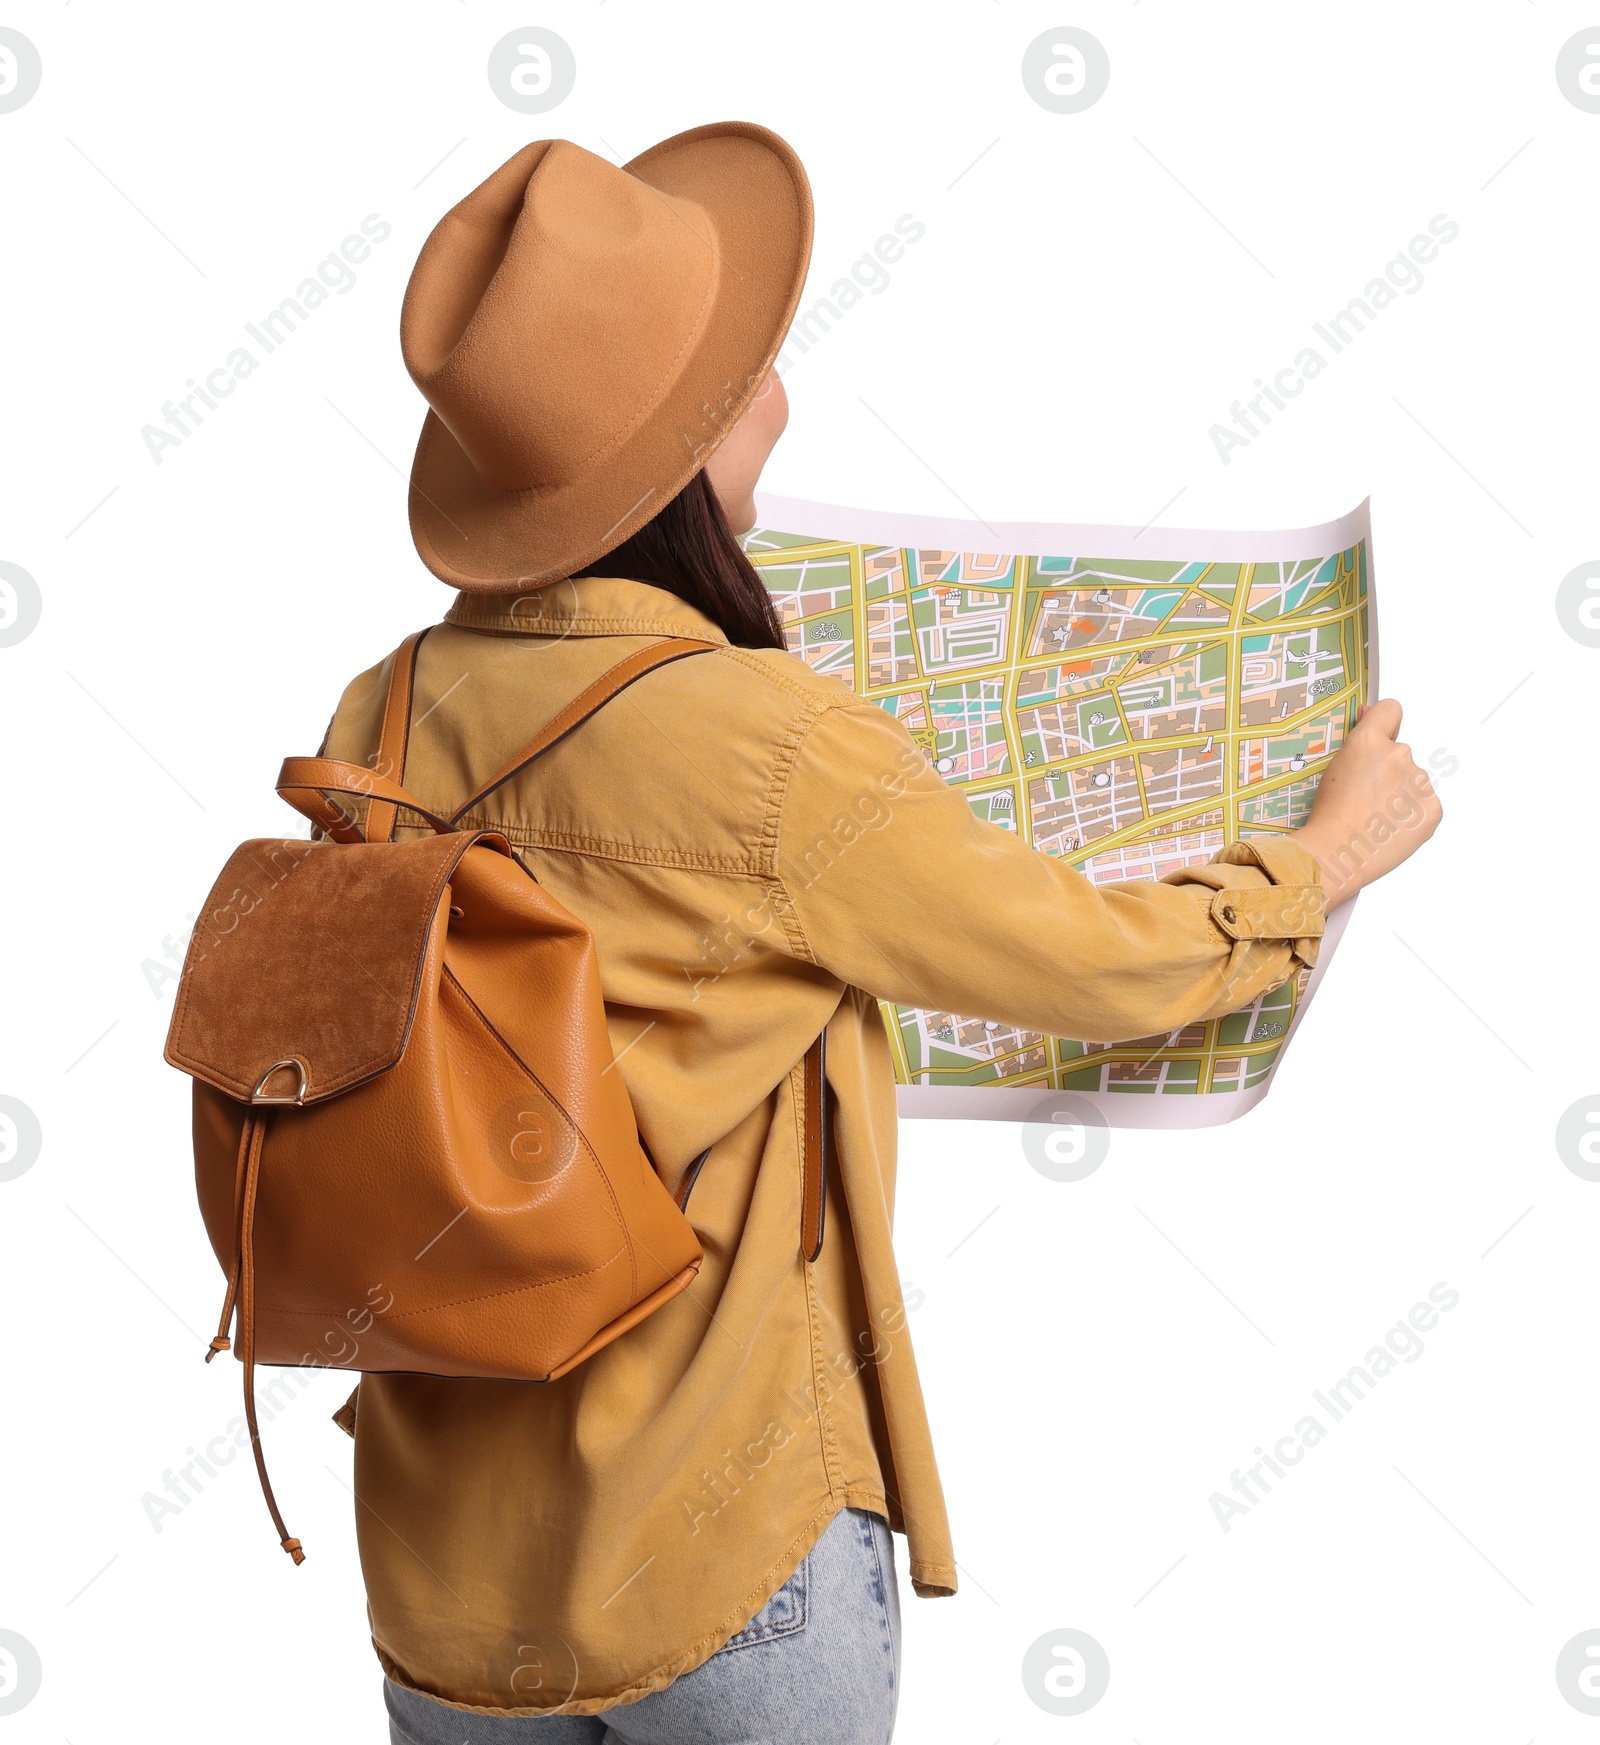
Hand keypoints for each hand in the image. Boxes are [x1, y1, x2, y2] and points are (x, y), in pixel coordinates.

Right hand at [1290, 699, 1441, 908]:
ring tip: (1374, 819)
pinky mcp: (1433, 809)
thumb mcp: (1331, 769)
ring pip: (1413, 782)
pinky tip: (1390, 829)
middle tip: (1364, 798)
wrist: (1334, 855)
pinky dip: (1411, 816)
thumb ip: (1356, 742)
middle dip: (1387, 771)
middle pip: (1399, 753)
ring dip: (1400, 795)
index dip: (1383, 723)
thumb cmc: (1326, 816)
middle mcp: (1399, 754)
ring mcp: (1419, 782)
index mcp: (1369, 741)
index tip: (1378, 739)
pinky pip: (1425, 805)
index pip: (1390, 710)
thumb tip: (1369, 713)